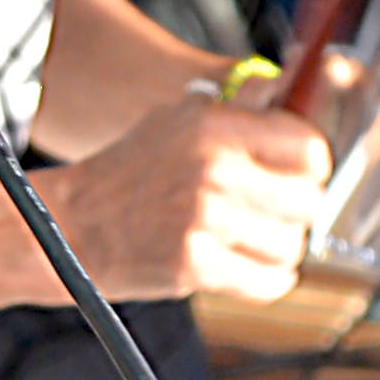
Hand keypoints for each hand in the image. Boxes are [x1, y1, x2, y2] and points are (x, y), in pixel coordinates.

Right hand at [38, 85, 330, 308]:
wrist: (69, 224)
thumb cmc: (126, 174)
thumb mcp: (177, 121)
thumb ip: (238, 112)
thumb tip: (292, 97)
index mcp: (213, 128)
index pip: (309, 148)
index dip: (310, 165)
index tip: (299, 174)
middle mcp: (214, 171)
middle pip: (308, 200)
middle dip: (295, 210)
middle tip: (272, 212)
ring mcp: (205, 221)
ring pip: (291, 245)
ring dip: (277, 248)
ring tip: (249, 240)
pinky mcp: (196, 266)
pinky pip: (269, 282)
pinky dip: (265, 279)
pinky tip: (246, 267)